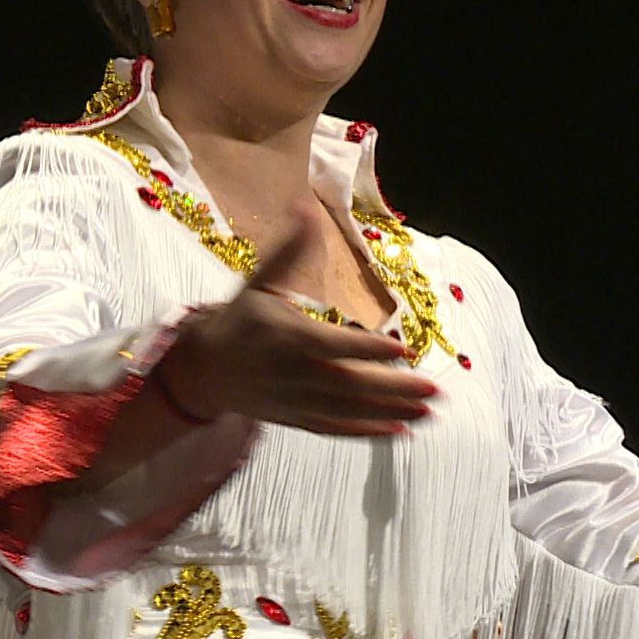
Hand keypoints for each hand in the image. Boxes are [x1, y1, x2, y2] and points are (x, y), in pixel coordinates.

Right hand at [159, 202, 437, 436]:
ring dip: (391, 413)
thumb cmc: (239, 319)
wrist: (204, 369)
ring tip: (428, 411)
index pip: (333, 346)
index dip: (367, 350)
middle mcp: (295, 374)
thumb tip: (305, 206)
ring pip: (349, 411)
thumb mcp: (260, 281)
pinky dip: (367, 433)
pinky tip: (401, 431)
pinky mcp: (298, 419)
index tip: (403, 349)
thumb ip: (291, 250)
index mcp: (288, 337)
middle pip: (350, 385)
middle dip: (393, 390)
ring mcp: (297, 401)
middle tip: (434, 390)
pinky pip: (336, 429)